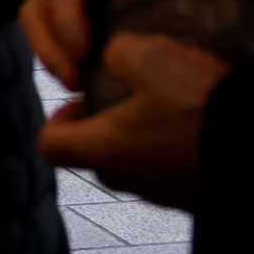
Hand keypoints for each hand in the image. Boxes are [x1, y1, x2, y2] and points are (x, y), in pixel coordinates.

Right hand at [22, 0, 212, 87]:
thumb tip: (156, 24)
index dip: (68, 18)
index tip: (83, 55)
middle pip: (39, 5)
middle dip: (53, 48)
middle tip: (79, 84)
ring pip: (38, 20)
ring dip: (54, 56)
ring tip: (81, 87)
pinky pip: (52, 28)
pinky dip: (63, 54)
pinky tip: (85, 78)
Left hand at [38, 32, 230, 208]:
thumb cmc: (203, 106)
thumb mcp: (152, 57)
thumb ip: (118, 53)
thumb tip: (116, 56)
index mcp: (104, 150)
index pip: (50, 147)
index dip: (55, 122)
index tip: (76, 102)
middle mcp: (130, 180)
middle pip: (94, 160)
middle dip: (100, 131)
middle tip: (119, 103)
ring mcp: (166, 196)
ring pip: (136, 170)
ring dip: (140, 144)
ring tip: (164, 113)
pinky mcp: (197, 200)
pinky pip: (173, 177)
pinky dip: (174, 156)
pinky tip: (198, 131)